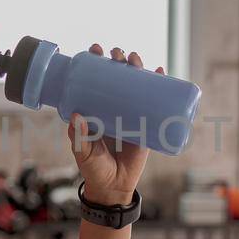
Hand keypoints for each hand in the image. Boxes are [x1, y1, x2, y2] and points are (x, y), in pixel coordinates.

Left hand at [65, 44, 162, 205]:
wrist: (114, 188)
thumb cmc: (94, 170)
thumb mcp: (83, 153)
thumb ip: (79, 138)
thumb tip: (77, 115)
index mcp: (95, 109)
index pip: (95, 79)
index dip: (96, 61)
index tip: (95, 49)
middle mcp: (113, 107)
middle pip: (118, 76)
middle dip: (119, 60)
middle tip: (118, 54)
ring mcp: (131, 114)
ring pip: (137, 85)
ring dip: (139, 67)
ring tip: (137, 59)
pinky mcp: (147, 124)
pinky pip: (155, 102)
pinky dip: (160, 85)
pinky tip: (161, 71)